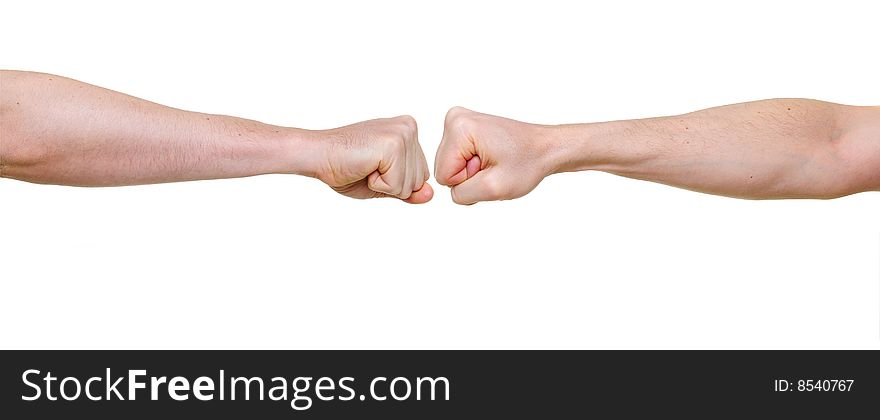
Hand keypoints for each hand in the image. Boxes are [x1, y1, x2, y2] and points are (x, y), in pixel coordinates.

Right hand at [314, 115, 432, 203]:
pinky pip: (398, 186)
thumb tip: (431, 195)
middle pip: (419, 181)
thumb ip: (408, 189)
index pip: (421, 176)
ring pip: (410, 185)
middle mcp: (409, 127)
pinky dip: (378, 185)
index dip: (395, 182)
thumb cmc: (345, 167)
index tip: (372, 166)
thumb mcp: (384, 183)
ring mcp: (403, 134)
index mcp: (408, 131)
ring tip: (365, 166)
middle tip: (367, 167)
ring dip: (384, 185)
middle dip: (392, 185)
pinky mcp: (394, 145)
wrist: (317, 155)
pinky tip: (364, 167)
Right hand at [434, 107, 557, 203]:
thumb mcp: (494, 188)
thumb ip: (462, 194)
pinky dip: (474, 164)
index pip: (443, 175)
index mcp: (459, 128)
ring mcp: (458, 121)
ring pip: (450, 165)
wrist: (545, 147)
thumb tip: (451, 190)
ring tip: (494, 161)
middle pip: (444, 168)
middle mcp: (454, 118)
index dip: (468, 181)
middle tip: (494, 166)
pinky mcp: (463, 127)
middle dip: (469, 175)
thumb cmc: (526, 163)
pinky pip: (456, 159)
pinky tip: (491, 157)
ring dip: (473, 171)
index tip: (490, 168)